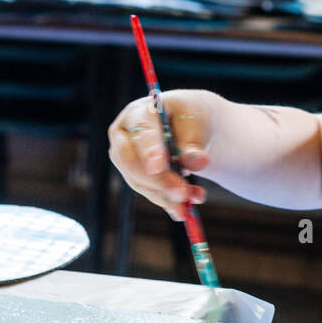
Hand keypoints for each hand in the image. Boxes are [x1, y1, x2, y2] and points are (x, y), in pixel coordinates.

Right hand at [107, 89, 215, 220]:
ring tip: (195, 198)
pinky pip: (149, 193)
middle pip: (130, 162)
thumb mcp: (196, 123)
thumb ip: (193, 142)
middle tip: (181, 194)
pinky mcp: (135, 177)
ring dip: (168, 195)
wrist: (190, 125)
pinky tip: (186, 209)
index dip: (148, 151)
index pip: (141, 132)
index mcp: (139, 113)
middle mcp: (124, 136)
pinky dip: (169, 202)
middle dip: (157, 181)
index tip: (158, 167)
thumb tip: (197, 162)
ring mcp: (126, 159)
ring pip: (140, 183)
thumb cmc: (190, 117)